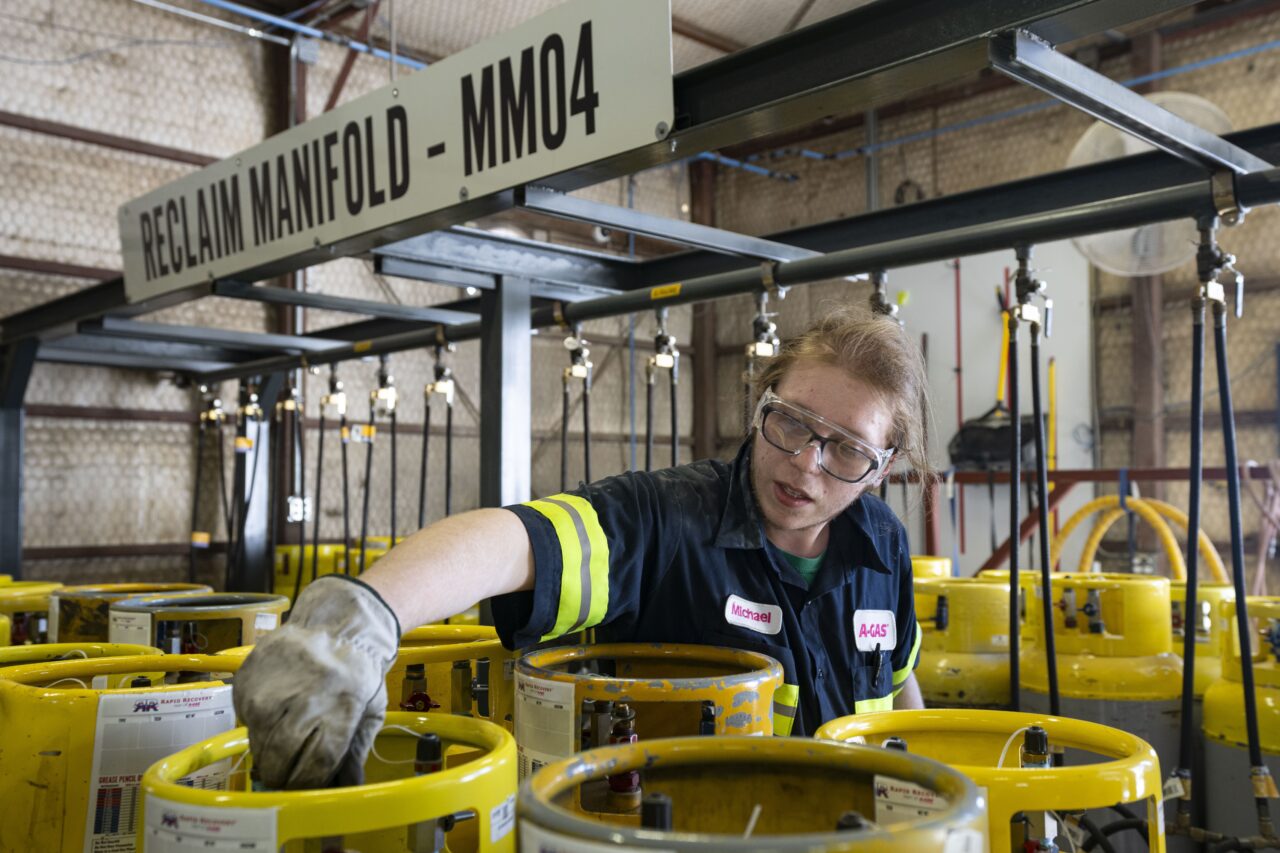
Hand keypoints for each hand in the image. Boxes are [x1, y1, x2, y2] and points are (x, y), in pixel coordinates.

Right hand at [233, 575, 399, 788]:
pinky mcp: (247, 680)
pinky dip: (258, 725)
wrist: (337, 622)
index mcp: (340, 706)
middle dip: (284, 774)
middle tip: (288, 773)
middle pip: (280, 758)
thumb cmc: (357, 669)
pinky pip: (245, 720)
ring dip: (268, 751)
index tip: (308, 784)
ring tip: (283, 740)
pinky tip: (275, 711)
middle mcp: (302, 697)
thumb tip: (347, 787)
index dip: (309, 782)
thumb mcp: (370, 709)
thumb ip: (356, 751)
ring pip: (258, 742)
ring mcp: (270, 687)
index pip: (315, 765)